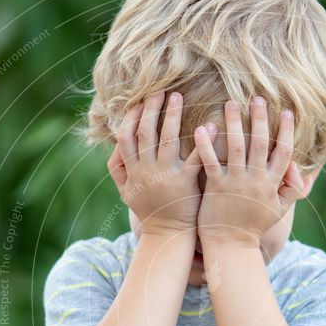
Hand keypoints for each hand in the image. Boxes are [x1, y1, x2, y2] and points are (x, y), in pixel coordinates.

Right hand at [107, 90, 216, 236]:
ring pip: (166, 139)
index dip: (132, 116)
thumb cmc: (149, 212)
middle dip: (152, 108)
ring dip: (172, 115)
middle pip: (145, 132)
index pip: (126, 136)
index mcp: (132, 171)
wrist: (167, 236)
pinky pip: (195, 158)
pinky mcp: (185, 183)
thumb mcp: (126, 193)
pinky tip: (212, 125)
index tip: (140, 99)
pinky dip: (203, 141)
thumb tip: (114, 146)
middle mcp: (146, 171)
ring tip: (178, 97)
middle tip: (161, 90)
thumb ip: (118, 169)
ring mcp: (165, 176)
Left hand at [194, 97, 303, 246]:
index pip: (284, 152)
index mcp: (272, 184)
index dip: (286, 131)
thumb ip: (290, 188)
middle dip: (260, 119)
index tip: (286, 111)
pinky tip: (202, 127)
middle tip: (257, 97)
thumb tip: (296, 166)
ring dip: (234, 124)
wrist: (231, 246)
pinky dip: (206, 145)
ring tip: (231, 103)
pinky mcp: (216, 188)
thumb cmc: (253, 226)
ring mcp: (236, 184)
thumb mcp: (278, 209)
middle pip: (261, 144)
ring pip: (237, 148)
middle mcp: (256, 181)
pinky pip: (211, 162)